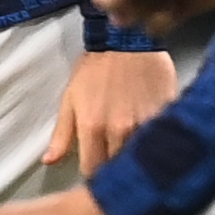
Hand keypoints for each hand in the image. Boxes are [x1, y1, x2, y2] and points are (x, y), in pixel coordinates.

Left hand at [46, 44, 180, 174]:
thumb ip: (61, 134)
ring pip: (141, 157)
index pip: (93, 171)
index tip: (98, 170)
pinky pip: (162, 140)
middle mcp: (119, 129)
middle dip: (115, 168)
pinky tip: (153, 140)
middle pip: (119, 168)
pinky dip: (156, 144)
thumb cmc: (96, 68)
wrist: (127, 40)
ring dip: (137, 158)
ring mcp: (145, 123)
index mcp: (92, 127)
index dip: (94, 174)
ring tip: (134, 151)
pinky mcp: (166, 114)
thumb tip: (49, 161)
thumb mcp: (71, 98)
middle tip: (116, 160)